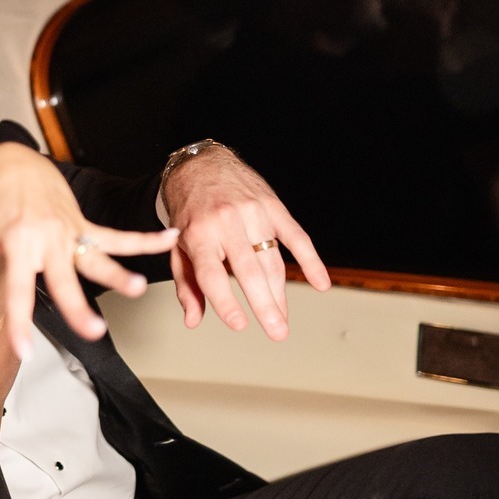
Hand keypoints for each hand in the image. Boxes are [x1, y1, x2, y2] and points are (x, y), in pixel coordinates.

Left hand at [0, 143, 180, 357]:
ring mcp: (68, 230)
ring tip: (136, 287)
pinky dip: (142, 238)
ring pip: (96, 256)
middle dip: (78, 306)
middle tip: (92, 332)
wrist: (9, 161)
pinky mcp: (82, 223)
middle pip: (64, 278)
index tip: (24, 352)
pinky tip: (169, 238)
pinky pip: (115, 234)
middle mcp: (45, 238)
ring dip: (118, 271)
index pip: (18, 291)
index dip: (19, 323)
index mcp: (16, 244)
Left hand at [161, 146, 330, 339]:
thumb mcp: (177, 246)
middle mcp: (225, 223)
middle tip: (278, 332)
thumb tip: (193, 321)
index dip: (225, 301)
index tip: (239, 324)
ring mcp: (252, 213)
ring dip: (280, 293)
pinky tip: (321, 283)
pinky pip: (296, 236)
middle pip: (248, 270)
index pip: (212, 275)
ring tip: (283, 319)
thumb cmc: (188, 212)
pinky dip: (310, 260)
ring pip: (272, 259)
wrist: (200, 165)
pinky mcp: (273, 206)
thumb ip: (187, 284)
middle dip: (264, 304)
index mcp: (198, 235)